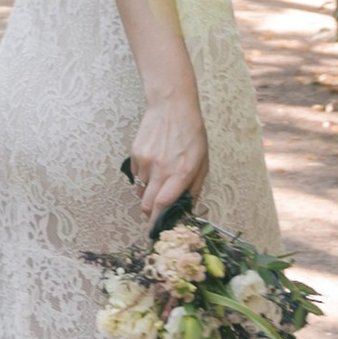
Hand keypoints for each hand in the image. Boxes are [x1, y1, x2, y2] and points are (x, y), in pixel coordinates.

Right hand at [127, 94, 206, 225]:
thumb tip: (187, 208)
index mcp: (180, 172)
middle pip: (147, 205)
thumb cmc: (191, 133)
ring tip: (159, 182)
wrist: (171, 107)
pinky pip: (136, 176)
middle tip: (157, 215)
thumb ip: (194, 187)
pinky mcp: (135, 154)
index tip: (157, 231)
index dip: (159, 222)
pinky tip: (153, 165)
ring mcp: (145, 162)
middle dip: (151, 214)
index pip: (164, 205)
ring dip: (148, 195)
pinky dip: (143, 178)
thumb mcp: (202, 162)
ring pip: (141, 192)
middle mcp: (161, 169)